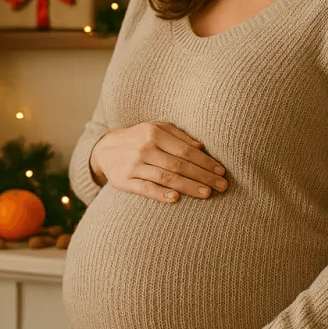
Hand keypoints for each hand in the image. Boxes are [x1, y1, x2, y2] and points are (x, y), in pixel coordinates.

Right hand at [90, 122, 226, 202]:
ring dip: (188, 186)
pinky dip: (160, 194)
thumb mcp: (156, 129)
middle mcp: (144, 148)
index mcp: (154, 133)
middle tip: (222, 186)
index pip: (185, 150)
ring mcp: (134, 165)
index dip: (205, 161)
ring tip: (207, 194)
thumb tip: (202, 147)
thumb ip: (178, 136)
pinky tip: (176, 199)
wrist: (105, 149)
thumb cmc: (138, 138)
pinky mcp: (125, 181)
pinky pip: (145, 189)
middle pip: (178, 165)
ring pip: (165, 177)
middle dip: (203, 176)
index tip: (221, 171)